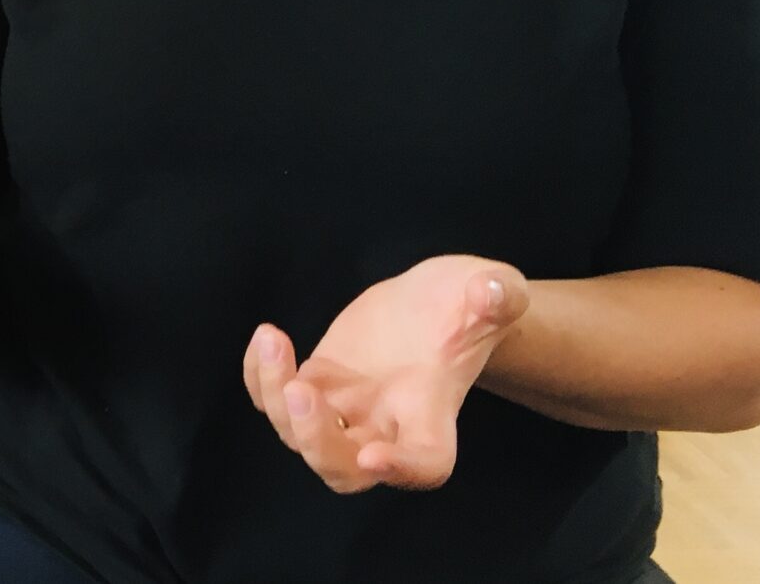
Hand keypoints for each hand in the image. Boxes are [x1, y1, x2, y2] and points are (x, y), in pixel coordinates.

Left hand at [242, 254, 529, 493]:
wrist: (436, 304)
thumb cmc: (470, 303)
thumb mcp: (491, 288)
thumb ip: (498, 295)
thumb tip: (494, 291)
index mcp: (434, 412)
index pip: (426, 463)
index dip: (402, 469)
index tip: (375, 456)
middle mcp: (387, 423)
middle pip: (345, 470)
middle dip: (316, 442)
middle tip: (301, 391)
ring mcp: (348, 408)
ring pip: (301, 439)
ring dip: (278, 401)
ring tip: (274, 341)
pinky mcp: (320, 385)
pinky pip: (277, 403)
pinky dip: (261, 381)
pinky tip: (266, 339)